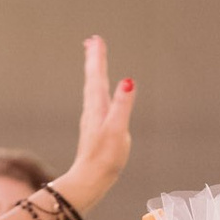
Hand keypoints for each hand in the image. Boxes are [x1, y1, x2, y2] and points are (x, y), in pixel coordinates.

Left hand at [57, 36, 137, 206]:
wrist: (90, 179)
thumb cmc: (106, 157)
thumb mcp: (118, 130)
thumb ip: (123, 105)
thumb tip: (128, 81)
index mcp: (98, 107)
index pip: (97, 76)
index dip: (98, 58)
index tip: (96, 39)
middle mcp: (92, 109)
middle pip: (92, 79)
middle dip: (94, 60)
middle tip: (92, 41)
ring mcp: (92, 118)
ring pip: (92, 88)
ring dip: (93, 72)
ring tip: (94, 59)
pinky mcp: (95, 127)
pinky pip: (95, 100)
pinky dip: (96, 88)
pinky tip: (99, 92)